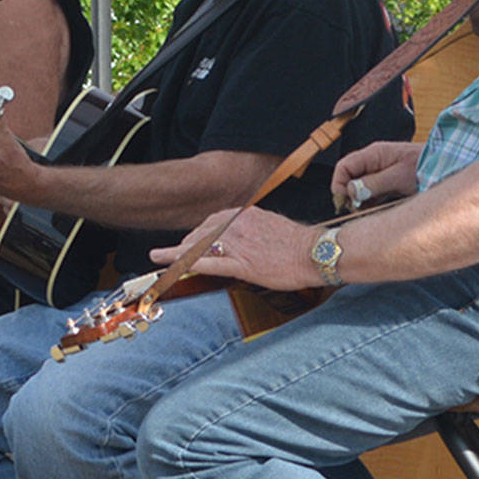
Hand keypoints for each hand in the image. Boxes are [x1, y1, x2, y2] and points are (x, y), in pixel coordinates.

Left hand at [153, 207, 319, 290]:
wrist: (317, 254)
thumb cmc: (298, 245)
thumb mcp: (271, 227)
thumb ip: (252, 229)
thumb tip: (241, 238)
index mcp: (245, 214)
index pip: (213, 221)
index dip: (197, 234)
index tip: (188, 241)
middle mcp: (238, 225)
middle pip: (202, 233)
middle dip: (185, 244)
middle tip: (172, 254)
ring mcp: (238, 244)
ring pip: (199, 247)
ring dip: (178, 253)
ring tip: (162, 259)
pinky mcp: (241, 264)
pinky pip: (206, 262)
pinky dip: (184, 262)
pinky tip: (168, 263)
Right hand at [332, 141, 420, 207]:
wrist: (448, 167)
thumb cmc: (426, 167)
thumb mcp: (399, 177)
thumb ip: (374, 183)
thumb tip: (351, 191)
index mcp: (374, 154)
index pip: (344, 166)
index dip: (339, 183)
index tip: (344, 200)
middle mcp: (374, 162)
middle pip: (349, 178)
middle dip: (348, 195)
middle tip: (355, 209)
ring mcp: (380, 172)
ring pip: (359, 188)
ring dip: (359, 201)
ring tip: (365, 212)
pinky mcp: (386, 183)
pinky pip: (370, 193)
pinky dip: (369, 203)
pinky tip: (374, 211)